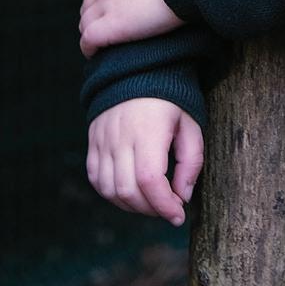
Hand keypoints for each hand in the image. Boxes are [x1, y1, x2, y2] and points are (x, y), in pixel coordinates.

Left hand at [79, 0, 182, 56]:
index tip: (114, 6)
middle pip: (89, 3)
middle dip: (95, 15)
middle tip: (109, 28)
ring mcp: (107, 2)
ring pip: (86, 22)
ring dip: (92, 32)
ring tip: (102, 45)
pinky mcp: (113, 24)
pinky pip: (89, 39)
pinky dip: (90, 47)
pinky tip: (96, 54)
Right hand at [87, 98, 203, 225]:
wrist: (138, 70)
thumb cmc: (171, 99)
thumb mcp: (191, 124)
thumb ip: (191, 161)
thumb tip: (183, 197)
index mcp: (148, 130)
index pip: (150, 180)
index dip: (164, 205)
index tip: (178, 215)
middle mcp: (120, 137)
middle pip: (128, 190)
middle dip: (151, 209)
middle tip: (169, 209)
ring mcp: (102, 140)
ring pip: (109, 190)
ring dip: (131, 206)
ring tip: (152, 202)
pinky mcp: (93, 143)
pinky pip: (97, 179)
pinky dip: (112, 194)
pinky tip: (131, 192)